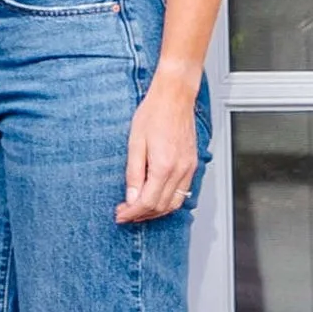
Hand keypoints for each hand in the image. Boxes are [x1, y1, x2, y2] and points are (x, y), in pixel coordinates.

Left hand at [117, 67, 201, 222]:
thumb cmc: (154, 113)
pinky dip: (168, 201)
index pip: (147, 202)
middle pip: (161, 207)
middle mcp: (180, 170)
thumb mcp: (135, 142)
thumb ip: (134, 173)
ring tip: (138, 210)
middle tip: (125, 213)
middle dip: (141, 215)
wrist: (175, 97)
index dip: (132, 213)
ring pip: (174, 203)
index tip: (120, 214)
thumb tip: (131, 197)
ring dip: (155, 211)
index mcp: (164, 166)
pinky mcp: (192, 164)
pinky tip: (156, 198)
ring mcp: (189, 168)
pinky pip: (182, 193)